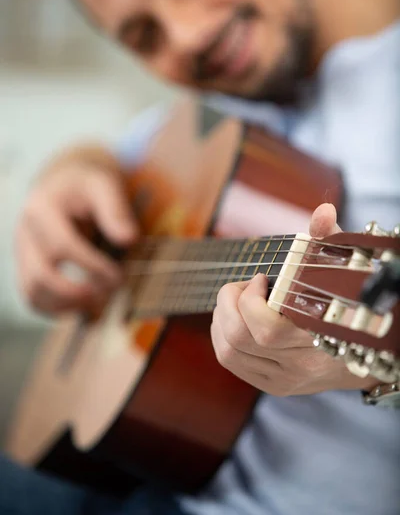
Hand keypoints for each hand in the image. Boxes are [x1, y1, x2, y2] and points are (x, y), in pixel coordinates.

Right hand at [16, 145, 137, 314]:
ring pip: (31, 292)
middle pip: (40, 275)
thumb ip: (116, 210)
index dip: (92, 267)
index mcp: (41, 207)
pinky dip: (55, 309)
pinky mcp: (26, 265)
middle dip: (76, 292)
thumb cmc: (88, 183)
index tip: (118, 277)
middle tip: (109, 294)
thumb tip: (128, 239)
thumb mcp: (105, 185)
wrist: (65, 180)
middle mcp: (24, 231)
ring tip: (98, 302)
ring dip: (65, 306)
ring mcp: (21, 251)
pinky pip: (32, 296)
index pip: (62, 246)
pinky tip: (83, 306)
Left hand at [211, 203, 376, 394]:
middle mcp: (300, 366)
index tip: (260, 278)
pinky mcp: (272, 385)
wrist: (366, 354)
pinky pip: (230, 361)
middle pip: (239, 339)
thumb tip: (322, 213)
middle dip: (229, 303)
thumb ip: (331, 241)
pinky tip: (234, 316)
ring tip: (236, 298)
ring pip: (228, 352)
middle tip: (243, 285)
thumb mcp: (344, 269)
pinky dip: (221, 334)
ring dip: (220, 318)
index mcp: (319, 339)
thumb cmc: (349, 303)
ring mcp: (284, 380)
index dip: (250, 301)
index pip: (266, 330)